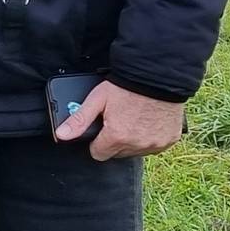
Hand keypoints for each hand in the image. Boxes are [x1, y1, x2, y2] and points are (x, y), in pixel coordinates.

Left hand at [54, 82, 185, 160]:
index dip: (97, 142)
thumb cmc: (127, 86)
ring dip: (132, 140)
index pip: (98, 154)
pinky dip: (150, 137)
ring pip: (135, 151)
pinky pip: (154, 146)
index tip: (102, 129)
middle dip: (114, 141)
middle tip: (118, 120)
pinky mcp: (168, 140)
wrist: (158, 76)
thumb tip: (61, 135)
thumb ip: (79, 120)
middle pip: (116, 153)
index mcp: (117, 137)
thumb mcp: (98, 99)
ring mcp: (155, 144)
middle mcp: (137, 145)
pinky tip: (148, 121)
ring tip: (133, 118)